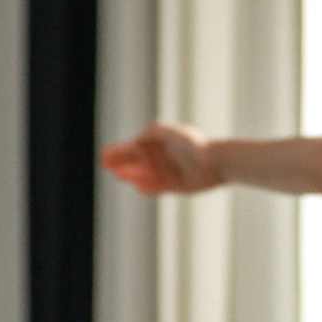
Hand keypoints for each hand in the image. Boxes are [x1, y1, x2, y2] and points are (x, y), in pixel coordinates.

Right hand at [103, 120, 220, 193]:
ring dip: (130, 175)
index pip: (131, 148)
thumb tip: (137, 140)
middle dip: (120, 164)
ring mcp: (165, 172)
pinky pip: (155, 188)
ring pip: (142, 176)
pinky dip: (147, 188)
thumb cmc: (193, 144)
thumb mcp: (169, 132)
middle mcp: (159, 158)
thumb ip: (152, 133)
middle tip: (107, 165)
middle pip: (133, 162)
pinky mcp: (173, 186)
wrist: (215, 161)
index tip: (105, 155)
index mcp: (156, 144)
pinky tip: (138, 186)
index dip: (117, 152)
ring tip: (120, 174)